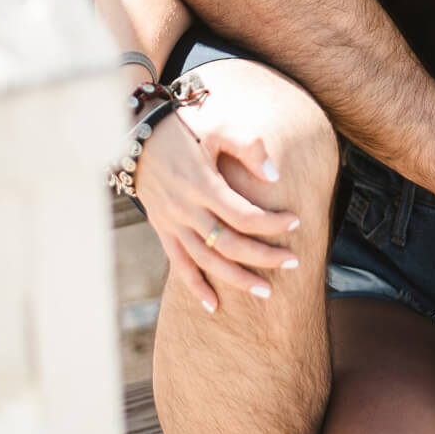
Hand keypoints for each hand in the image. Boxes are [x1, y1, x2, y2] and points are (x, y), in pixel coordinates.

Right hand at [133, 98, 300, 314]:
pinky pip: (179, 265)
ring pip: (207, 261)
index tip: (296, 222)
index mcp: (202, 184)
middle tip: (293, 263)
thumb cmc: (184, 130)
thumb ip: (248, 147)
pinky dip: (196, 287)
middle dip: (264, 257)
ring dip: (237, 279)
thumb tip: (274, 176)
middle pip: (229, 244)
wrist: (137, 136)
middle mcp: (186, 209)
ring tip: (266, 291)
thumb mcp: (217, 128)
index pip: (244, 215)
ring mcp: (172, 223)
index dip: (272, 223)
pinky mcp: (163, 230)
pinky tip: (214, 305)